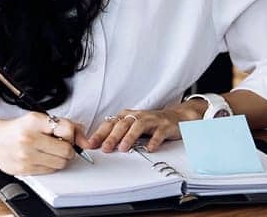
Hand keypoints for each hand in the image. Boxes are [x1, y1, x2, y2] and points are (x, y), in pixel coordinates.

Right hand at [0, 113, 92, 175]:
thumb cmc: (15, 129)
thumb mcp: (36, 119)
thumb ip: (61, 125)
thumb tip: (83, 138)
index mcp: (33, 121)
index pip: (66, 129)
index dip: (71, 133)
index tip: (67, 135)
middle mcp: (29, 138)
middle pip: (66, 150)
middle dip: (67, 148)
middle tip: (59, 144)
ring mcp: (26, 155)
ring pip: (60, 163)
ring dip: (60, 158)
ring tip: (49, 151)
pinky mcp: (25, 169)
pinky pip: (50, 171)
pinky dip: (50, 165)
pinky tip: (41, 157)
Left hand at [88, 101, 205, 153]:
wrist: (175, 117)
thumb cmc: (150, 124)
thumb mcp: (131, 126)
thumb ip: (117, 134)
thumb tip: (100, 145)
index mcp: (127, 116)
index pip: (110, 123)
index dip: (100, 133)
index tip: (91, 144)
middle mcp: (137, 116)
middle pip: (122, 125)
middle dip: (112, 136)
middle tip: (105, 148)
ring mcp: (151, 120)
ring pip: (137, 126)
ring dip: (129, 137)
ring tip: (122, 148)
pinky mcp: (164, 126)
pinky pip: (158, 133)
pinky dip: (153, 141)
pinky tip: (148, 149)